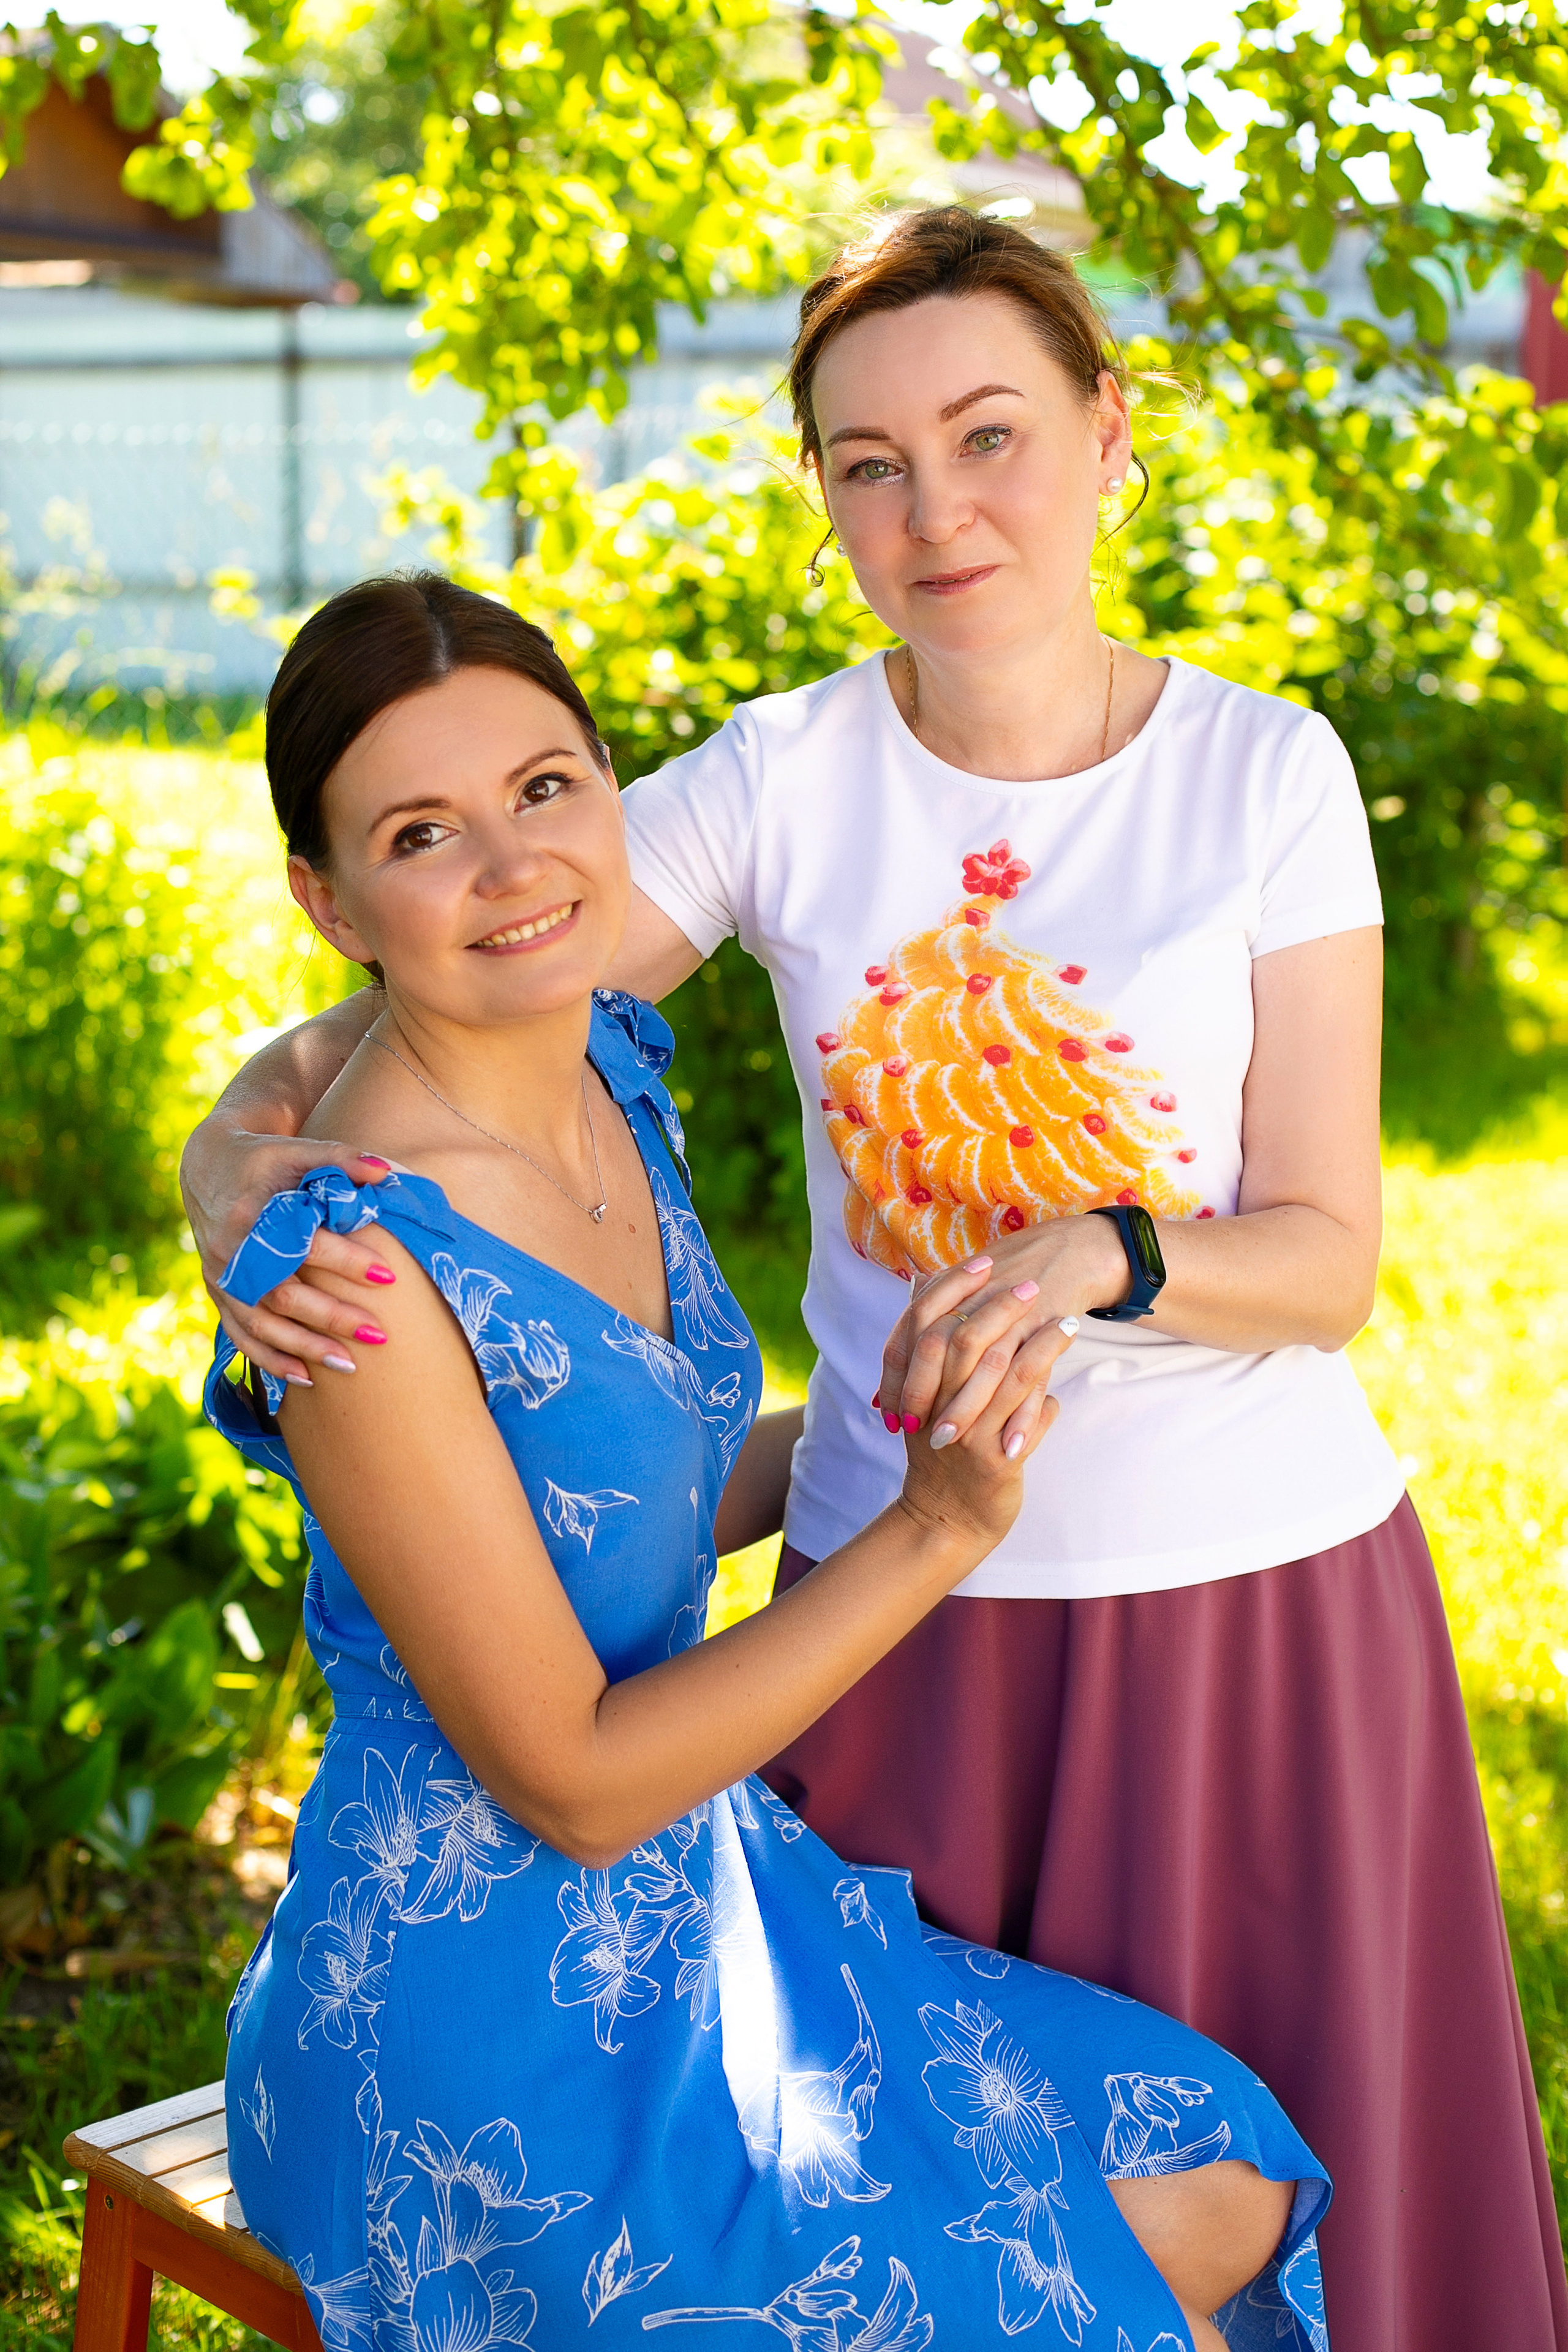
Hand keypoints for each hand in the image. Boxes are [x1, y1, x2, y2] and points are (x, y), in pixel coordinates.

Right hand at [182, 1122, 395, 1385]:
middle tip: (378, 1333)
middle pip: (281, 1294)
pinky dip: (270, 1359)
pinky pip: (240, 1335)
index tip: (389, 1277)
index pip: (302, 1244)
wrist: (208, 1167)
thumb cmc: (266, 1160)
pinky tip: (305, 1377)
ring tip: (350, 1365)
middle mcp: (229, 1251)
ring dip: (304, 1347)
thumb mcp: (299, 1150)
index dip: (345, 1261)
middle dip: (331, 1316)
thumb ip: (343, 1159)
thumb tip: (390, 1173)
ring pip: (260, 1323)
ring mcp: (219, 1277)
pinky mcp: (217, 1294)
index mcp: (251, 1213)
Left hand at [879, 1216, 1130, 1449]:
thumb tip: (888, 1370)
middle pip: (937, 1348)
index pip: (907, 1335)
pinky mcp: (1047, 1327)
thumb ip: (925, 1322)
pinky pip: (1033, 1376)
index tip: (886, 1410)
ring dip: (963, 1407)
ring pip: (984, 1366)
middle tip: (911, 1428)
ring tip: (949, 1442)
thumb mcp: (961, 1289)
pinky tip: (1010, 1446)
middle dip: (920, 1392)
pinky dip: (1023, 1416)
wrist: (1065, 1250)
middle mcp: (977, 1299)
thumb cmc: (1006, 1278)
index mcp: (950, 1289)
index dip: (894, 1375)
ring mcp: (1014, 1313)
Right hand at [896, 1302, 1077, 1554]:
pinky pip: (1030, 1424)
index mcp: (916, 1387)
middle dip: (1004, 1308)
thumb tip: (921, 1284)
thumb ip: (925, 1349)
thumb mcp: (922, 1402)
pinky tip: (1059, 1392)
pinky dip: (1046, 1404)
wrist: (945, 1520)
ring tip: (1070, 1323)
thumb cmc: (940, 1454)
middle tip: (1033, 1285)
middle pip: (971, 1342)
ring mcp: (967, 1438)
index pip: (930, 1321)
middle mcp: (937, 1409)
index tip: (986, 1261)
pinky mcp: (994, 1465)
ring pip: (1010, 1379)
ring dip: (1043, 1347)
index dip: (957, 1287)